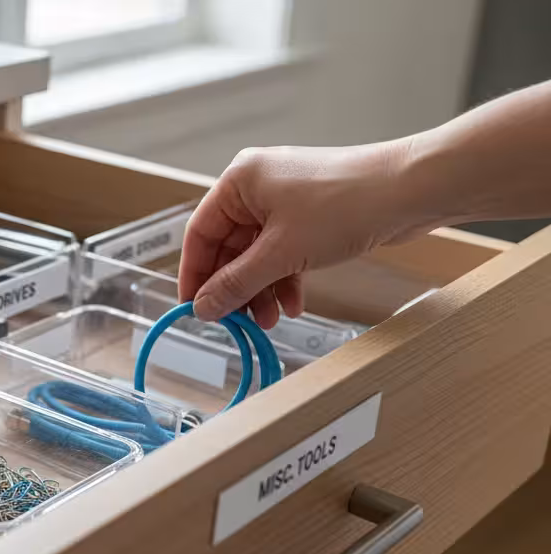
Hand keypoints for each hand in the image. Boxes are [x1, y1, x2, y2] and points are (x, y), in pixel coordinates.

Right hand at [179, 140, 421, 327]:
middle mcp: (257, 187)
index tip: (194, 308)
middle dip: (235, 287)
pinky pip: (283, 252)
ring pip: (258, 254)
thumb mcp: (281, 253)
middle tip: (234, 322)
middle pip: (229, 247)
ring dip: (261, 289)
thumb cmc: (345, 203)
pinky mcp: (310, 215)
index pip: (200, 234)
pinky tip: (292, 303)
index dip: (195, 275)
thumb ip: (237, 283)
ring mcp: (285, 201)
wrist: (410, 190)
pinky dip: (284, 279)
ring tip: (267, 320)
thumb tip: (204, 306)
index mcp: (239, 181)